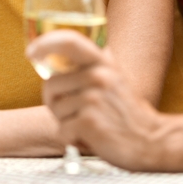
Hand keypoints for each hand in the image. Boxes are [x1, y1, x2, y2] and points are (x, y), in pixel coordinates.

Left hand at [28, 30, 165, 170]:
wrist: (151, 141)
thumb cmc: (128, 113)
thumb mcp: (117, 80)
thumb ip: (98, 65)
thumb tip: (84, 49)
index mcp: (103, 63)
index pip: (70, 42)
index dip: (46, 44)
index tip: (31, 52)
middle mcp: (98, 76)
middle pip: (50, 85)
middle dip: (54, 103)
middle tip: (75, 114)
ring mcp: (93, 98)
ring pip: (55, 110)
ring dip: (66, 123)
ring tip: (89, 126)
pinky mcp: (89, 122)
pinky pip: (62, 130)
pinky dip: (71, 139)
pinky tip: (90, 139)